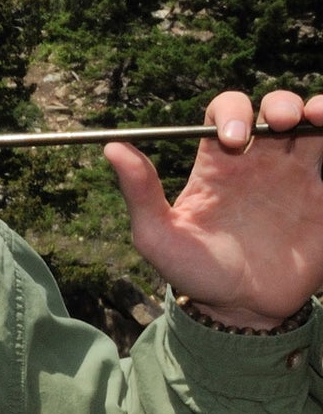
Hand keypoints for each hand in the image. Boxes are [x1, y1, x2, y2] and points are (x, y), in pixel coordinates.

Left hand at [106, 88, 322, 328]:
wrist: (243, 310)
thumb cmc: (194, 273)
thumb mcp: (158, 237)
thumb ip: (139, 193)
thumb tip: (112, 147)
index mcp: (219, 163)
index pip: (225, 111)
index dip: (232, 110)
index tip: (234, 139)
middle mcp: (259, 160)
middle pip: (275, 107)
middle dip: (282, 103)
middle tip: (282, 123)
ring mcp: (296, 175)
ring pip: (314, 122)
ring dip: (318, 108)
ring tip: (318, 119)